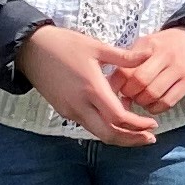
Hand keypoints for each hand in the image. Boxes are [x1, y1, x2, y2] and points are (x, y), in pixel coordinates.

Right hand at [20, 23, 161, 144]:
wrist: (30, 49)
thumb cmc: (64, 44)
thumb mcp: (96, 47)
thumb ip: (124, 57)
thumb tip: (148, 54)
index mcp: (92, 89)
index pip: (119, 118)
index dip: (138, 125)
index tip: (153, 124)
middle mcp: (80, 105)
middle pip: (109, 135)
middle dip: (131, 140)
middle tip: (150, 138)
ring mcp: (70, 110)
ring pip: (98, 133)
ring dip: (119, 136)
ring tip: (138, 132)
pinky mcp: (64, 111)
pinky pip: (88, 125)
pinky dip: (105, 127)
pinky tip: (116, 119)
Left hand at [112, 25, 184, 112]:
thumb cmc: (166, 45)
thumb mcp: (148, 43)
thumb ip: (130, 61)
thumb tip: (111, 85)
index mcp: (150, 45)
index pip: (126, 67)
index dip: (118, 83)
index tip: (117, 88)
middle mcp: (165, 55)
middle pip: (139, 81)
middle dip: (130, 94)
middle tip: (129, 96)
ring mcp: (179, 68)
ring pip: (153, 94)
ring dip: (143, 102)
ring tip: (141, 99)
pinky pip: (168, 102)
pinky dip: (157, 108)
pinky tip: (154, 104)